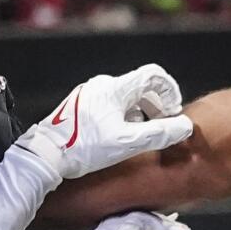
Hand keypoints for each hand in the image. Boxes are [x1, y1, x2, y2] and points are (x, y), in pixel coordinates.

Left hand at [16, 64, 194, 179]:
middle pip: (140, 87)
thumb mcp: (128, 143)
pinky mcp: (80, 105)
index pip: (153, 74)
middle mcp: (102, 85)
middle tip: (159, 128)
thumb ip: (159, 134)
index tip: (173, 112)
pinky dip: (122, 117)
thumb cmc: (84, 148)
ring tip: (139, 136)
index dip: (170, 91)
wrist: (45, 155)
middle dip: (155, 106)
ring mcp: (89, 94)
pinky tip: (117, 138)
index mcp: (115, 88)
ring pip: (125, 97)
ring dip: (139, 113)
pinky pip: (110, 105)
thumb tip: (185, 127)